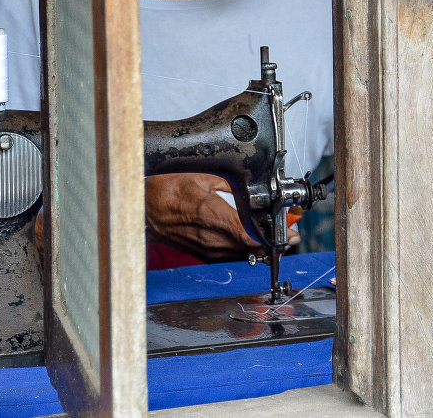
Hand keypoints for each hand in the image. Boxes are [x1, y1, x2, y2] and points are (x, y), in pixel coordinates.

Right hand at [144, 173, 299, 261]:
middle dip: (273, 243)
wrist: (142, 204)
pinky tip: (252, 242)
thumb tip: (256, 184)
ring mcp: (204, 248)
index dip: (273, 238)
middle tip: (290, 235)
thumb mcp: (204, 175)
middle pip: (251, 248)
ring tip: (275, 237)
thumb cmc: (167, 187)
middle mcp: (209, 237)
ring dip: (260, 248)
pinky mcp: (200, 253)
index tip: (290, 234)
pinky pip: (228, 256)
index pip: (250, 236)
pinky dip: (244, 251)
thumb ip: (233, 183)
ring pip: (242, 255)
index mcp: (211, 215)